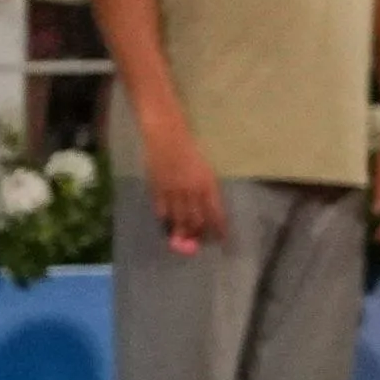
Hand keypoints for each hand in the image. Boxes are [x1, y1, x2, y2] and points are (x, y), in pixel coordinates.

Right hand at [139, 113, 224, 250]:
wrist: (167, 137)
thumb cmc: (190, 150)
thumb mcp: (205, 169)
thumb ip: (206, 189)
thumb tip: (209, 208)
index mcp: (207, 184)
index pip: (215, 212)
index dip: (219, 228)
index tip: (222, 239)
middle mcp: (191, 190)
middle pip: (197, 219)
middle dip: (200, 234)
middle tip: (201, 242)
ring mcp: (173, 190)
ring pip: (179, 218)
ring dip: (183, 232)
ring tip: (185, 240)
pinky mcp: (157, 188)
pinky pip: (162, 210)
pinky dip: (166, 221)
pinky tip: (168, 227)